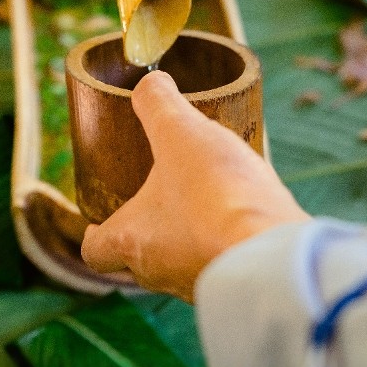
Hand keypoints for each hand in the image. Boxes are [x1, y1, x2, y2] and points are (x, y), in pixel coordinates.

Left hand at [81, 70, 309, 302]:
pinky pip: (216, 264)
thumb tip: (149, 82)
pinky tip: (237, 216)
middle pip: (136, 263)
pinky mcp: (234, 283)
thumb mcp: (180, 132)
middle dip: (143, 233)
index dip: (94, 233)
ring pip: (177, 265)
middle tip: (155, 202)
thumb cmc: (214, 195)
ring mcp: (197, 284)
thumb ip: (158, 103)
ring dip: (183, 238)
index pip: (94, 251)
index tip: (102, 217)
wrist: (271, 250)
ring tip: (200, 202)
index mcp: (130, 240)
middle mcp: (158, 272)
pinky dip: (219, 243)